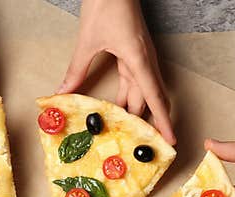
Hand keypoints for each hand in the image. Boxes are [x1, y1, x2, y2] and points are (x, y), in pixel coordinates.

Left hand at [58, 0, 174, 143]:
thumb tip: (64, 93)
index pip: (154, 98)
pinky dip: (131, 98)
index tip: (171, 140)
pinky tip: (120, 108)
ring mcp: (142, 57)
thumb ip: (77, 70)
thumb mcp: (88, 41)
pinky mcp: (135, 53)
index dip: (163, 122)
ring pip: (143, 91)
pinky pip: (136, 81)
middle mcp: (145, 61)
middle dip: (149, 123)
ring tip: (130, 132)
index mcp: (138, 60)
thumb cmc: (106, 5)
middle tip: (144, 145)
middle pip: (150, 99)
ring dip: (138, 111)